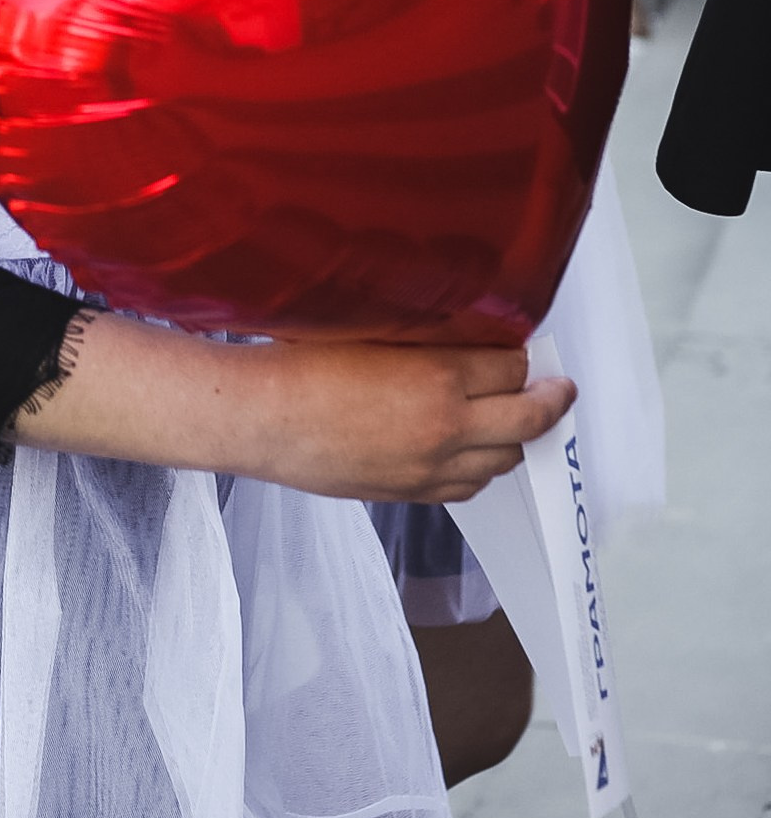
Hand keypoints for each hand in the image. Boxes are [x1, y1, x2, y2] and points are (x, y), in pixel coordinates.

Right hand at [16, 315, 573, 505]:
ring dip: (512, 437)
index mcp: (438, 376)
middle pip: (527, 419)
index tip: (521, 349)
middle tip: (556, 389)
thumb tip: (452, 325)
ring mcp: (430, 466)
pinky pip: (469, 487)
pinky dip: (480, 468)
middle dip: (547, 401)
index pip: (512, 368)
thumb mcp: (368, 326)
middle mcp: (446, 426)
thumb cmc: (300, 362)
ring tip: (511, 419)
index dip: (521, 357)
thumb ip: (419, 330)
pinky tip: (471, 452)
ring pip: (504, 459)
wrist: (261, 417)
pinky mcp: (409, 491)